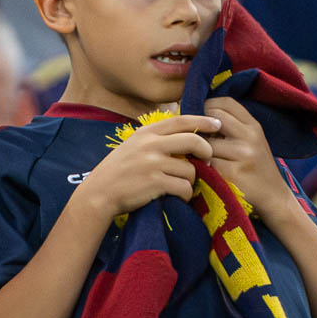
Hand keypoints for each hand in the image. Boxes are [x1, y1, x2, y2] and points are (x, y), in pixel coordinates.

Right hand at [69, 114, 218, 222]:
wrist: (99, 193)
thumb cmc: (119, 171)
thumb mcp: (134, 145)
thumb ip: (155, 138)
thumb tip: (184, 133)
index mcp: (147, 132)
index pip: (182, 120)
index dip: (202, 121)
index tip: (217, 123)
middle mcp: (151, 145)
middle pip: (193, 141)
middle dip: (206, 151)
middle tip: (207, 161)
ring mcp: (153, 164)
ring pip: (190, 169)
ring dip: (191, 180)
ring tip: (180, 185)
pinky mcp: (155, 183)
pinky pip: (184, 187)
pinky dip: (186, 195)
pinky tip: (178, 197)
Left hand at [203, 97, 296, 225]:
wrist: (274, 197)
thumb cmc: (256, 168)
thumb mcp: (251, 141)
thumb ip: (232, 126)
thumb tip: (197, 112)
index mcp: (254, 126)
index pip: (225, 102)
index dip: (207, 106)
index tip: (201, 119)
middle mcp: (250, 136)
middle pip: (213, 118)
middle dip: (200, 127)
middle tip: (197, 140)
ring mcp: (243, 155)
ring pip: (206, 143)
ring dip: (199, 151)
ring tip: (202, 159)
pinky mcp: (233, 173)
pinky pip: (206, 164)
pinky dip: (202, 167)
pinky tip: (206, 173)